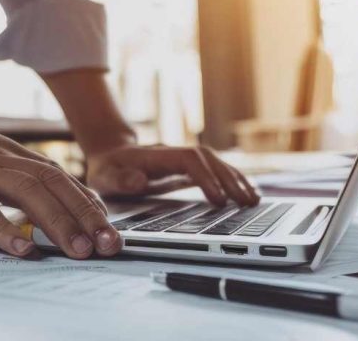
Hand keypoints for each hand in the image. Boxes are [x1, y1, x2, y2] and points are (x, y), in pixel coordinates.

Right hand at [0, 126, 122, 259]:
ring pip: (25, 192)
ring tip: (77, 249)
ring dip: (57, 223)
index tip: (107, 228)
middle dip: (84, 215)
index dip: (86, 201)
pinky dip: (4, 228)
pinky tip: (22, 248)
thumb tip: (56, 206)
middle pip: (50, 183)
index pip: (57, 175)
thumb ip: (14, 178)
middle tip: (106, 244)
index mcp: (7, 151)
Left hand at [84, 144, 259, 206]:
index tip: (218, 199)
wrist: (108, 155)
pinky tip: (245, 194)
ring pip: (215, 163)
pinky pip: (213, 171)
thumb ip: (120, 180)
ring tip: (253, 201)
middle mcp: (172, 154)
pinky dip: (231, 181)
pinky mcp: (186, 169)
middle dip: (229, 179)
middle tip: (246, 203)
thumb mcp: (104, 177)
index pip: (188, 160)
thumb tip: (139, 182)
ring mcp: (181, 160)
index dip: (206, 177)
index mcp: (155, 156)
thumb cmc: (106, 170)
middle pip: (208, 159)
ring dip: (235, 180)